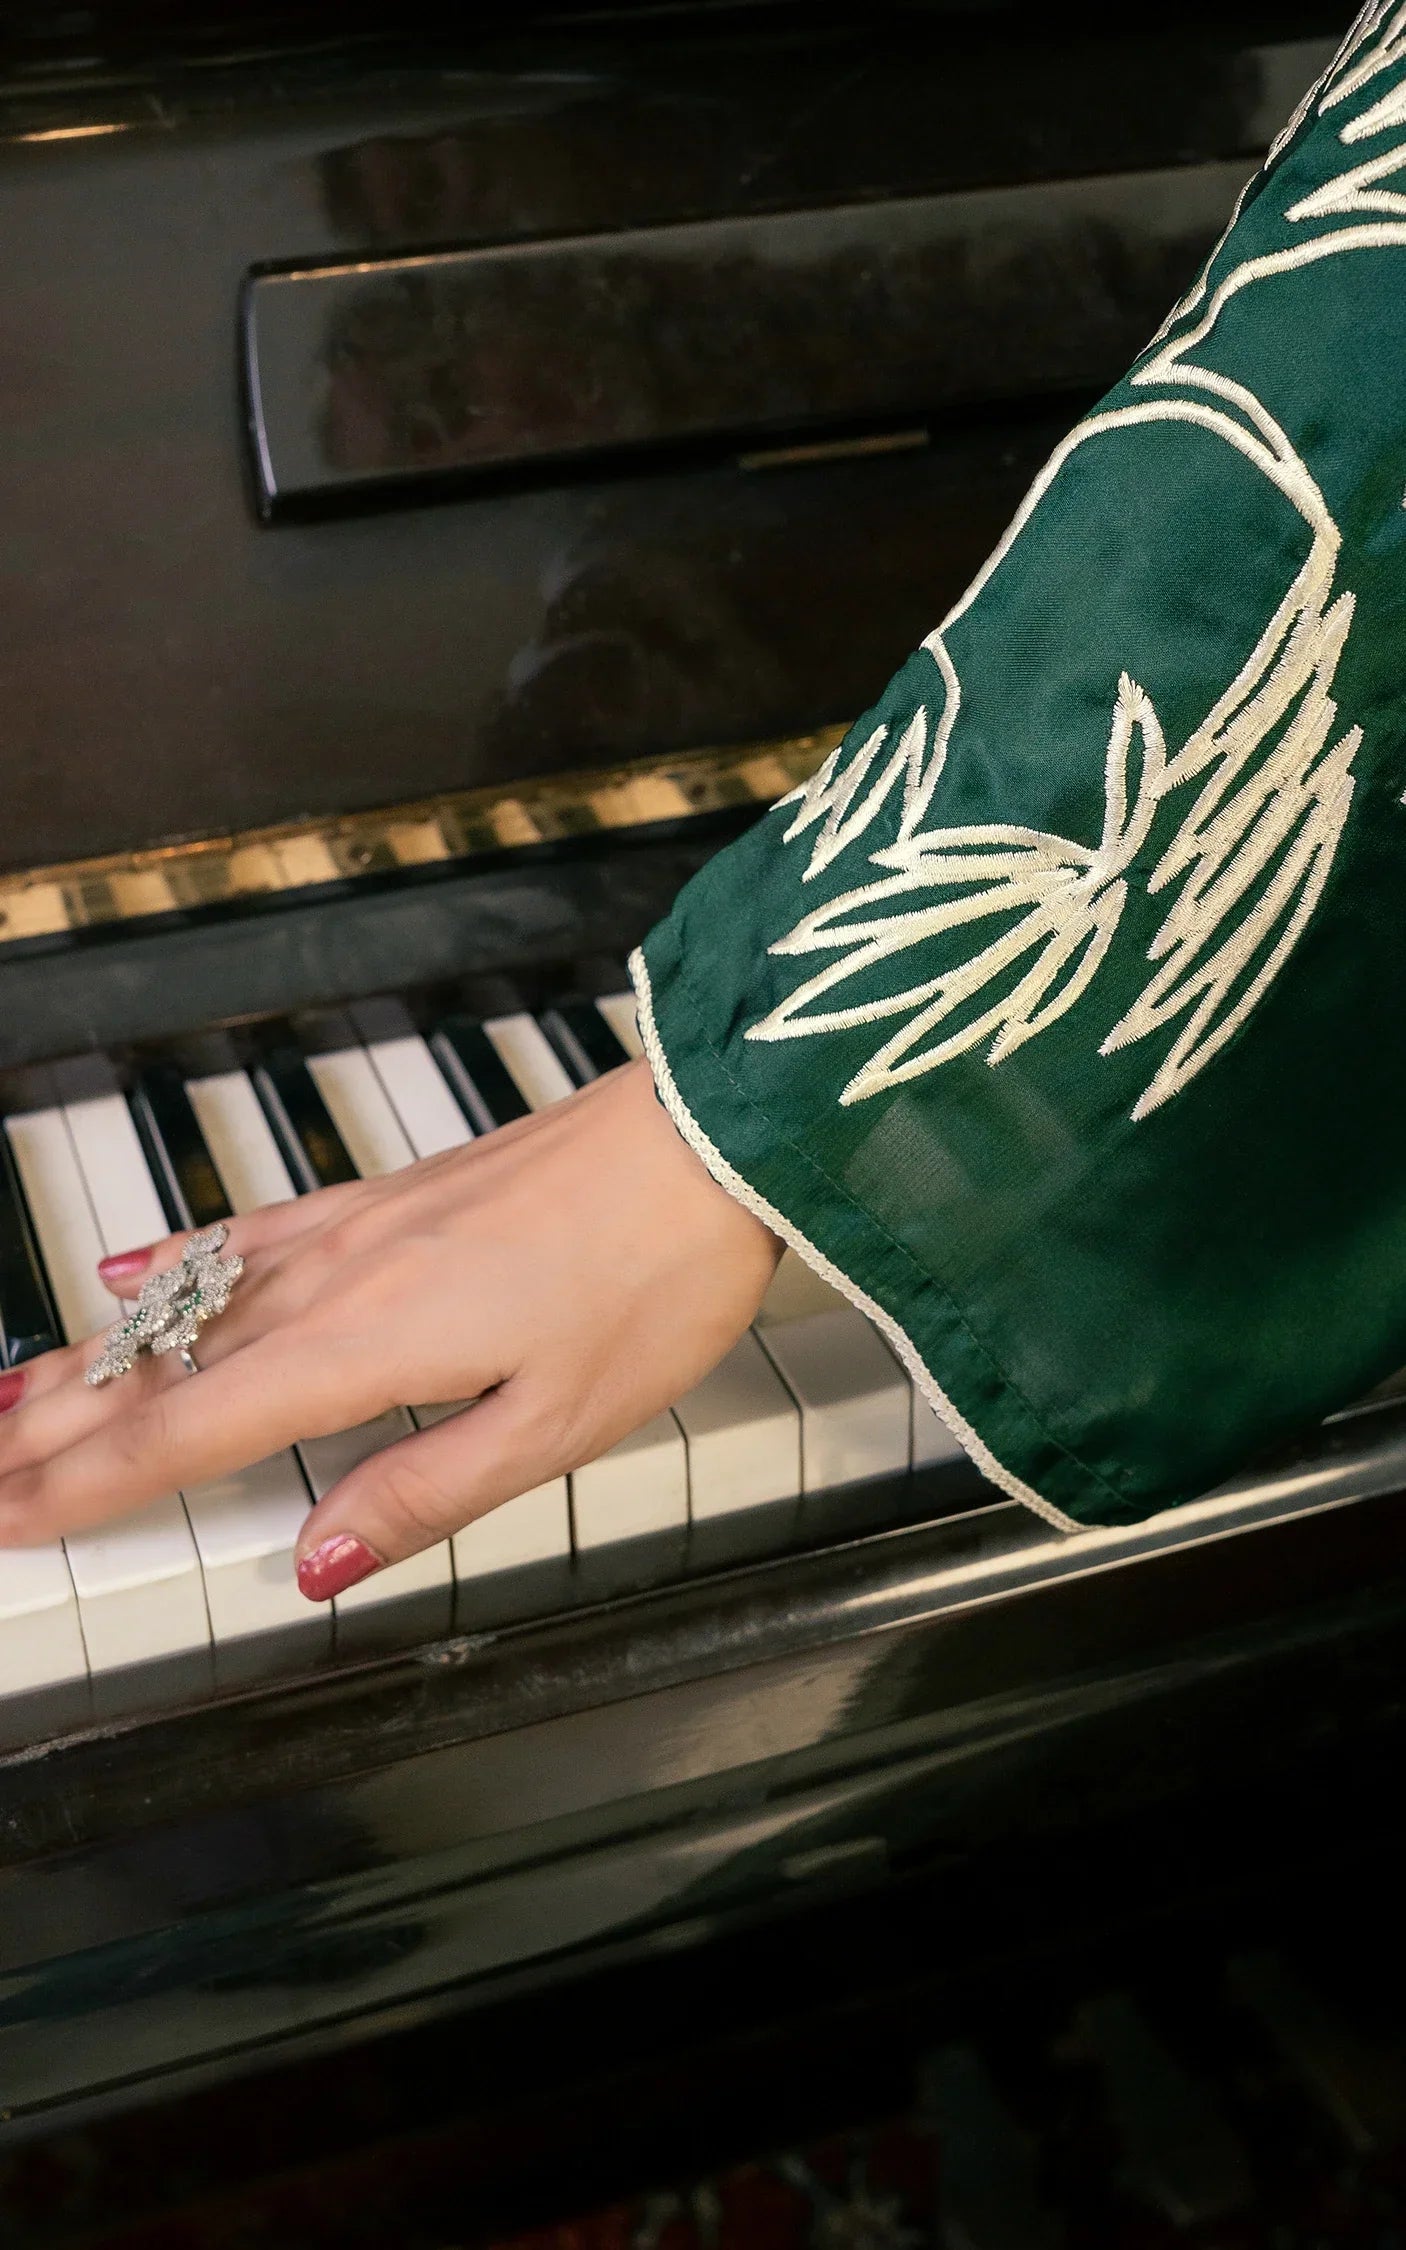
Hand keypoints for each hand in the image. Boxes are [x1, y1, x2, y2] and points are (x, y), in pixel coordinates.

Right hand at [0, 1061, 781, 1597]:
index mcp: (364, 1347)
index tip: (7, 1515)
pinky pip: (254, 1236)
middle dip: (56, 1422)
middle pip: (162, 1365)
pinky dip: (178, 1262)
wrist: (706, 1136)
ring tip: (16, 1389)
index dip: (86, 1483)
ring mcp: (358, 1228)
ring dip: (93, 1351)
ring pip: (190, 1302)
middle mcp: (337, 1279)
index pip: (188, 1434)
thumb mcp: (553, 1426)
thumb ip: (421, 1494)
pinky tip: (138, 1265)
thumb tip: (314, 1562)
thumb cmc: (651, 1277)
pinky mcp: (392, 1196)